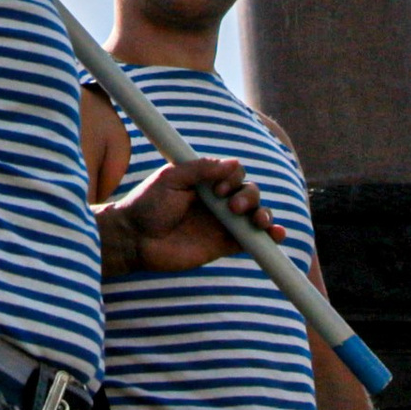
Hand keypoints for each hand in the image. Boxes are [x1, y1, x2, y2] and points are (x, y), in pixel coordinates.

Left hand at [100, 158, 277, 275]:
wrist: (134, 239)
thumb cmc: (147, 205)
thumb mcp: (171, 178)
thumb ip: (201, 169)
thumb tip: (233, 163)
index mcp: (205, 181)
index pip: (234, 173)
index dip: (233, 178)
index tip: (218, 189)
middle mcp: (216, 201)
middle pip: (249, 192)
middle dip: (249, 196)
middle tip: (231, 206)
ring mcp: (221, 223)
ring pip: (254, 215)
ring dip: (263, 214)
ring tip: (258, 221)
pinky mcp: (222, 245)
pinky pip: (250, 241)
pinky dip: (267, 238)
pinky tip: (277, 235)